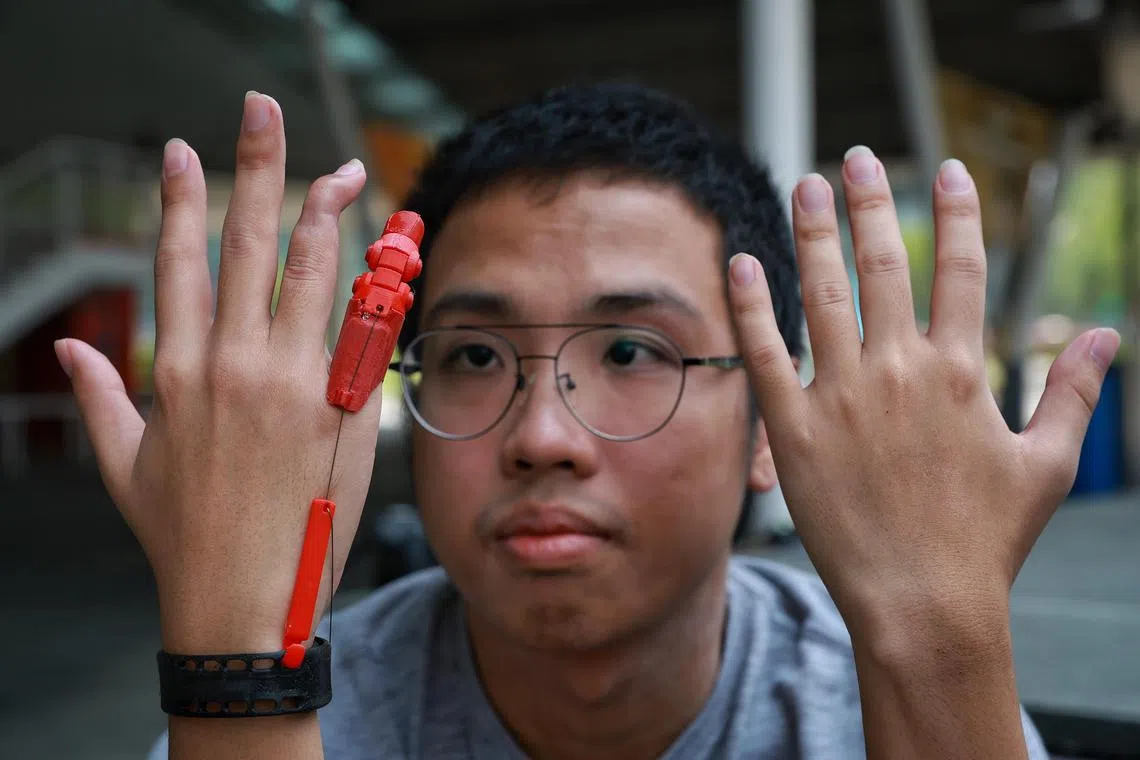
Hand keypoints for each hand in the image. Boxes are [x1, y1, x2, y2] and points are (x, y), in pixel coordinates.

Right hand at [56, 92, 382, 652]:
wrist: (242, 598)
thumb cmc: (181, 534)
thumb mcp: (123, 462)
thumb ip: (100, 395)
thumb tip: (66, 351)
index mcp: (178, 368)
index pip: (177, 259)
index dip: (179, 197)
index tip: (182, 148)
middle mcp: (234, 363)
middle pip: (249, 243)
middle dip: (257, 167)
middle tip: (262, 111)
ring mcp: (293, 382)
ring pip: (313, 274)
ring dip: (328, 213)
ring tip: (342, 171)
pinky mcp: (341, 409)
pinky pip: (363, 334)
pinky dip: (374, 290)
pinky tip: (388, 254)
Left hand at [728, 147, 1118, 644]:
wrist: (924, 604)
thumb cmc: (987, 540)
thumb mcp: (1047, 465)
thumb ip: (1072, 393)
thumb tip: (1105, 336)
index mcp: (961, 373)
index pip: (961, 270)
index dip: (956, 214)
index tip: (948, 170)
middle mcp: (900, 372)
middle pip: (884, 265)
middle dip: (871, 203)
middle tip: (856, 158)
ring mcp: (843, 398)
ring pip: (823, 295)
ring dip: (813, 233)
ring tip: (806, 184)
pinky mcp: (795, 430)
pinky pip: (767, 352)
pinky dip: (752, 304)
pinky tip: (742, 261)